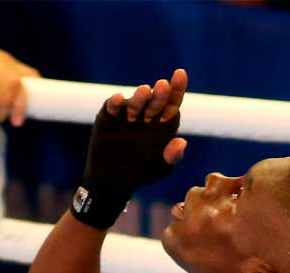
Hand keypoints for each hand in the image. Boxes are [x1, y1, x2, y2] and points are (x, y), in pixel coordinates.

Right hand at [70, 69, 189, 229]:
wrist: (112, 182)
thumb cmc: (140, 174)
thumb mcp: (160, 169)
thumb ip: (171, 157)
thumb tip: (181, 142)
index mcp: (162, 125)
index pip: (172, 103)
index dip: (177, 88)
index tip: (180, 74)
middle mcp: (146, 116)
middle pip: (155, 102)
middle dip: (160, 94)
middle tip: (163, 86)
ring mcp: (126, 116)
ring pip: (136, 103)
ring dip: (140, 97)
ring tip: (145, 91)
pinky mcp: (108, 118)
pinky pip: (112, 107)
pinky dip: (115, 102)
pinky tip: (120, 99)